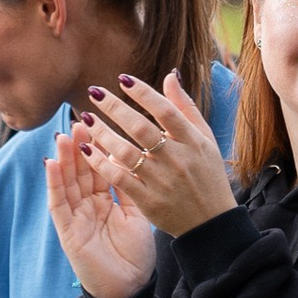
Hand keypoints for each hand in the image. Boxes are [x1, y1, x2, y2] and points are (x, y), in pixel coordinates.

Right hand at [45, 125, 156, 297]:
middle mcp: (88, 206)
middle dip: (80, 145)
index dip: (98, 146)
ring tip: (64, 133)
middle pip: (81, 170)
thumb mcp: (138, 216)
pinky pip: (58, 203)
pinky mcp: (67, 232)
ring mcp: (76, 218)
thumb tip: (134, 158)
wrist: (131, 290)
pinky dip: (54, 183)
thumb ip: (131, 189)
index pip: (100, 168)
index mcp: (106, 202)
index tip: (100, 120)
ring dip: (65, 158)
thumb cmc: (136, 256)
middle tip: (81, 117)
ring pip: (67, 182)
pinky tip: (51, 163)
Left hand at [75, 71, 236, 237]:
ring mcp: (162, 181)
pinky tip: (87, 150)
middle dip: (115, 108)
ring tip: (86, 118)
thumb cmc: (207, 174)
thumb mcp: (205, 139)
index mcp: (193, 141)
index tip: (123, 79)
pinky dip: (102, 164)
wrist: (211, 222)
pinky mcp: (149, 201)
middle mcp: (177, 159)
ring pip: (126, 153)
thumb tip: (169, 75)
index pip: (165, 111)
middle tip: (94, 92)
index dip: (143, 93)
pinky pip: (120, 179)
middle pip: (141, 128)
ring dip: (103, 134)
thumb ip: (185, 107)